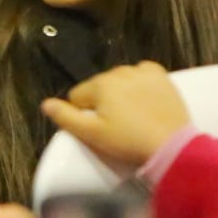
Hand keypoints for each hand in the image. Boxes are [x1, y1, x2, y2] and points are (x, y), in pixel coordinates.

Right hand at [42, 62, 190, 169]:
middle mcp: (118, 71)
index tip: (99, 129)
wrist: (172, 146)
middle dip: (103, 102)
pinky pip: (142, 73)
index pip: (78, 96)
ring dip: (121, 93)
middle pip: (99, 87)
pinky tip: (145, 99)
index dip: (84, 113)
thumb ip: (66, 117)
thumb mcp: (92, 136)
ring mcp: (141, 71)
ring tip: (132, 115)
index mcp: (99, 85)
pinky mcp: (161, 75)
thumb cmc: (128, 143)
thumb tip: (45, 103)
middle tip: (117, 125)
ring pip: (120, 80)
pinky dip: (141, 83)